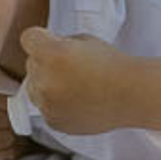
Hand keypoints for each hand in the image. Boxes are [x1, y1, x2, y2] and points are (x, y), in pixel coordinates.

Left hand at [17, 27, 138, 135]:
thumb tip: (44, 54)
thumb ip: (59, 44)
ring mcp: (47, 103)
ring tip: (76, 86)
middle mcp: (44, 79)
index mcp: (51, 53)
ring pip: (34, 89)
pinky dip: (57, 104)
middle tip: (72, 67)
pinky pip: (45, 108)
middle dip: (46, 63)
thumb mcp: (84, 40)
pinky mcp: (53, 121)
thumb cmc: (112, 64)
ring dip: (48, 85)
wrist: (132, 95)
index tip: (50, 42)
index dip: (41, 38)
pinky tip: (79, 101)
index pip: (28, 39)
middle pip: (31, 65)